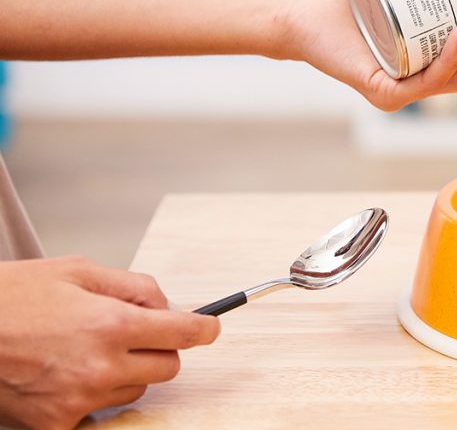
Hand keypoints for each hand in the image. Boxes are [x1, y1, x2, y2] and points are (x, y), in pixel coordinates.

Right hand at [0, 256, 219, 429]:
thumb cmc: (9, 297)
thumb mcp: (76, 271)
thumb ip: (133, 286)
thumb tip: (166, 305)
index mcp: (110, 324)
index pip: (184, 334)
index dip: (203, 328)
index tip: (209, 328)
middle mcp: (99, 367)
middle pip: (167, 368)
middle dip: (158, 349)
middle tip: (131, 333)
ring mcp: (78, 400)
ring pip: (135, 391)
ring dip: (124, 373)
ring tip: (83, 351)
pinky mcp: (56, 424)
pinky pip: (97, 413)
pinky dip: (90, 396)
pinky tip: (64, 375)